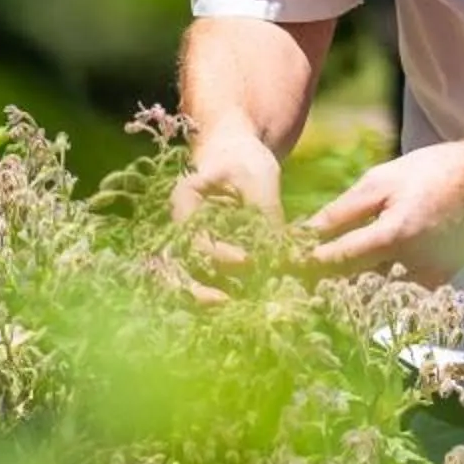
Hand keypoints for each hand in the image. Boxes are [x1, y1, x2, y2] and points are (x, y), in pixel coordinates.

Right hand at [170, 133, 281, 303]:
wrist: (235, 154)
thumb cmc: (244, 160)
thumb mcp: (260, 179)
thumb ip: (269, 217)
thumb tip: (288, 257)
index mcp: (184, 201)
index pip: (193, 236)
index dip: (219, 254)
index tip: (250, 261)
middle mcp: (177, 227)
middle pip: (176, 266)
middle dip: (196, 289)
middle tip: (226, 303)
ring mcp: (185, 243)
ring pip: (183, 278)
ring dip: (202, 296)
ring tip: (231, 309)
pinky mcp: (201, 256)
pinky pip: (200, 279)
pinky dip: (214, 291)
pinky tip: (237, 302)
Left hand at [302, 133, 463, 279]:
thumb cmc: (433, 172)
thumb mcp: (381, 182)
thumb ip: (341, 212)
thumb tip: (304, 234)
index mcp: (393, 238)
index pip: (334, 262)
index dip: (303, 267)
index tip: (279, 268)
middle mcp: (411, 268)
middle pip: (352, 285)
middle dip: (325, 281)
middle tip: (298, 274)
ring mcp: (429, 280)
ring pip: (375, 290)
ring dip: (351, 282)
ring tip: (333, 267)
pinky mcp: (439, 283)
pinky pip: (398, 289)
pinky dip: (380, 279)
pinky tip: (372, 263)